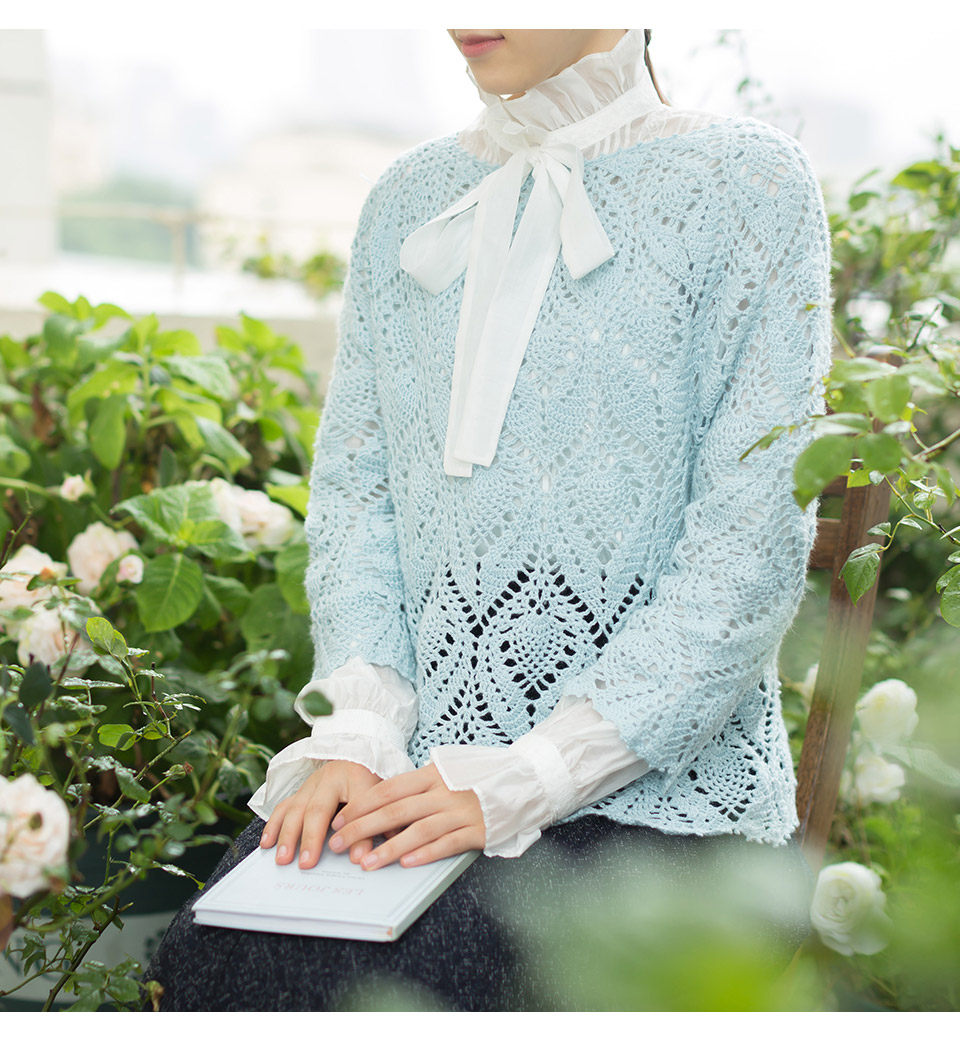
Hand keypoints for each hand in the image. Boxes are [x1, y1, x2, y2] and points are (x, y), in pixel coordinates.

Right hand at [259, 760, 382, 869]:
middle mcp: (331, 778)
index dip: (356, 833)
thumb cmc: (373, 783)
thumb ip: (382, 825)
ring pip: (296, 807)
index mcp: (358, 777)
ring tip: (282, 859)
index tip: (355, 859)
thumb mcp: (384, 800)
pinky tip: (267, 843)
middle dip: (311, 838)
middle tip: (307, 864)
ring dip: (287, 835)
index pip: (357, 806)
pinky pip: (284, 806)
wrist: (359, 757)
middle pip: (318, 808)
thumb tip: (368, 856)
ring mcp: (312, 783)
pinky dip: (273, 825)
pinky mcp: (301, 790)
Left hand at [328, 763, 485, 869]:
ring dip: (388, 848)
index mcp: (433, 774)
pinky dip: (426, 854)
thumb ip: (419, 784)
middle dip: (362, 828)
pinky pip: (447, 844)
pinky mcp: (477, 830)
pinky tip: (406, 863)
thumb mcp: (447, 770)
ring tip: (366, 863)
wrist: (522, 780)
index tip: (339, 819)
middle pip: (396, 811)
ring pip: (418, 831)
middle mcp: (444, 791)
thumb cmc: (477, 777)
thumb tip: (383, 801)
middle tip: (338, 844)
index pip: (388, 789)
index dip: (361, 805)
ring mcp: (461, 811)